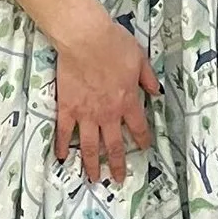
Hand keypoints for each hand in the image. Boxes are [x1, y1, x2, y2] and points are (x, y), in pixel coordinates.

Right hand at [55, 7, 158, 184]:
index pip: (138, 128)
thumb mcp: (140, 58)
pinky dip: (62, 146)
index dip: (142, 140)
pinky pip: (64, 132)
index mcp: (127, 102)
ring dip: (92, 164)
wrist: (86, 39)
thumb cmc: (114, 45)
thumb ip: (148, 78)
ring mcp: (86, 113)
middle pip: (114, 145)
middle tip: (118, 179)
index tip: (143, 150)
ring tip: (94, 178)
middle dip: (117, 164)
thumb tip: (156, 92)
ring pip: (90, 146)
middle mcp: (108, 114)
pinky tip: (61, 158)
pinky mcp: (67, 108)